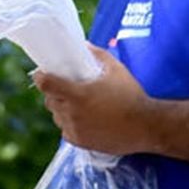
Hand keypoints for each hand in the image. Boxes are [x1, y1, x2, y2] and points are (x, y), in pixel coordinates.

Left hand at [33, 46, 157, 155]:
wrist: (147, 126)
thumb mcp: (116, 70)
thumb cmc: (132, 95)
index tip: (42, 74)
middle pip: (49, 100)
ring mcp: (75, 129)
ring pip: (57, 116)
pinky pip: (65, 130)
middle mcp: (72, 113)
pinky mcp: (80, 142)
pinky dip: (69, 124)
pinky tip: (83, 120)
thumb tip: (84, 45)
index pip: (45, 84)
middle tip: (63, 88)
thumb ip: (97, 55)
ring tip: (76, 105)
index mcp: (77, 94)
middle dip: (53, 93)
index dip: (41, 77)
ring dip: (61, 109)